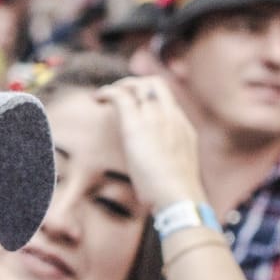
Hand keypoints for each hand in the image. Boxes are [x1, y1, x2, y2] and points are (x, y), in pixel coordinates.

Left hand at [95, 76, 205, 211]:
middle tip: (118, 93)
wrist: (178, 196)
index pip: (166, 101)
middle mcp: (171, 117)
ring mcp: (155, 118)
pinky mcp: (137, 125)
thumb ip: (169, 165)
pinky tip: (97, 98)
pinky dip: (108, 92)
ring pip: (138, 86)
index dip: (149, 97)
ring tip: (104, 95)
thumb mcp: (177, 173)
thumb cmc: (176, 193)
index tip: (135, 104)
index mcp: (182, 128)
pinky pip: (121, 96)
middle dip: (135, 84)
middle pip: (156, 85)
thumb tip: (161, 174)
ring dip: (119, 87)